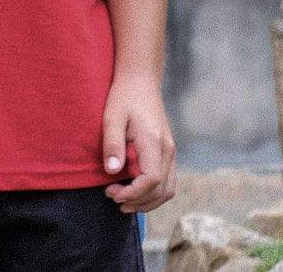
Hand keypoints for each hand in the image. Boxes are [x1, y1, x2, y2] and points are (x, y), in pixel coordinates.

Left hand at [102, 73, 176, 212]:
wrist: (141, 81)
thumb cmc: (124, 97)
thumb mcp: (112, 117)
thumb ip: (112, 144)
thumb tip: (112, 171)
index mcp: (155, 142)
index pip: (152, 179)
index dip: (133, 192)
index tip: (112, 193)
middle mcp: (168, 150)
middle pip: (162, 190)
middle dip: (138, 201)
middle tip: (113, 199)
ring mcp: (170, 152)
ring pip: (168, 189)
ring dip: (148, 201)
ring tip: (123, 202)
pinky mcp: (168, 152)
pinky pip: (167, 181)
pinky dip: (154, 192)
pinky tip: (135, 191)